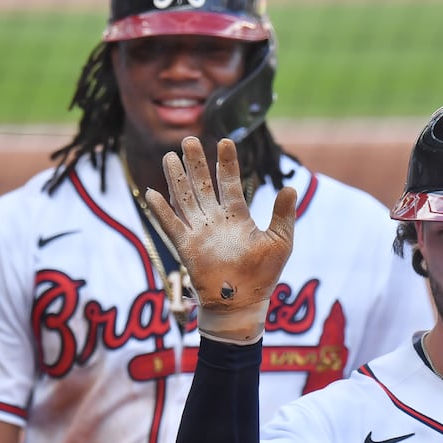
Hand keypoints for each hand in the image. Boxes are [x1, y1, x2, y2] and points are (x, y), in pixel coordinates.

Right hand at [144, 136, 296, 342]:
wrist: (243, 303)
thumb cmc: (263, 276)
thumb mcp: (280, 242)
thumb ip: (283, 215)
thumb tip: (290, 187)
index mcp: (237, 216)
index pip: (229, 182)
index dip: (226, 163)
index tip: (224, 141)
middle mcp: (216, 220)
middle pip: (202, 185)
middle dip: (195, 163)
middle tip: (188, 139)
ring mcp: (199, 232)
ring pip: (184, 198)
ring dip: (177, 178)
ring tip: (169, 155)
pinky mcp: (186, 247)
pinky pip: (171, 225)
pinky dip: (161, 210)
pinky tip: (152, 192)